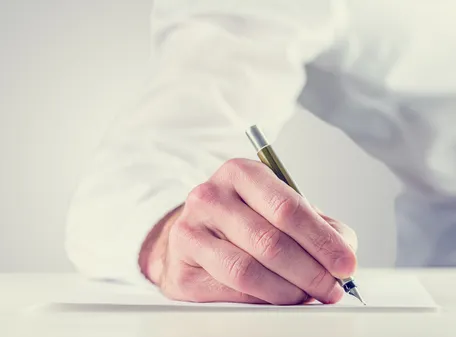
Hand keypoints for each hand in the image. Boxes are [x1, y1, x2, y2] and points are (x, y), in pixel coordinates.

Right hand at [139, 158, 357, 304]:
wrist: (197, 236)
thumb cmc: (244, 221)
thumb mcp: (280, 209)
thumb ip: (318, 225)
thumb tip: (344, 253)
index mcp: (239, 173)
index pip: (287, 207)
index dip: (322, 240)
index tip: (345, 264)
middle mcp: (208, 197)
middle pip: (269, 242)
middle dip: (310, 272)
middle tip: (331, 289)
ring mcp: (188, 232)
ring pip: (248, 271)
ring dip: (288, 291)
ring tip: (306, 296)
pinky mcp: (181, 270)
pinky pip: (229, 292)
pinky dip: (261, 301)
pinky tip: (277, 300)